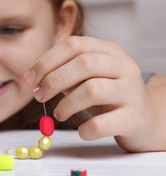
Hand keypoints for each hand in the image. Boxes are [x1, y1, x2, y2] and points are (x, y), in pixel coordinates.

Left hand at [24, 36, 157, 151]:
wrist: (146, 119)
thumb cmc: (107, 95)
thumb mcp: (87, 76)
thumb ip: (64, 71)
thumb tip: (34, 77)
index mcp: (108, 51)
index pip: (73, 45)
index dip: (46, 61)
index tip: (29, 78)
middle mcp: (123, 66)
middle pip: (83, 64)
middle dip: (53, 80)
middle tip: (38, 96)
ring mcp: (131, 92)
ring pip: (92, 90)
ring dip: (66, 104)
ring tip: (58, 114)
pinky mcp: (134, 118)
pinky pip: (103, 123)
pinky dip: (85, 129)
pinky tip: (81, 130)